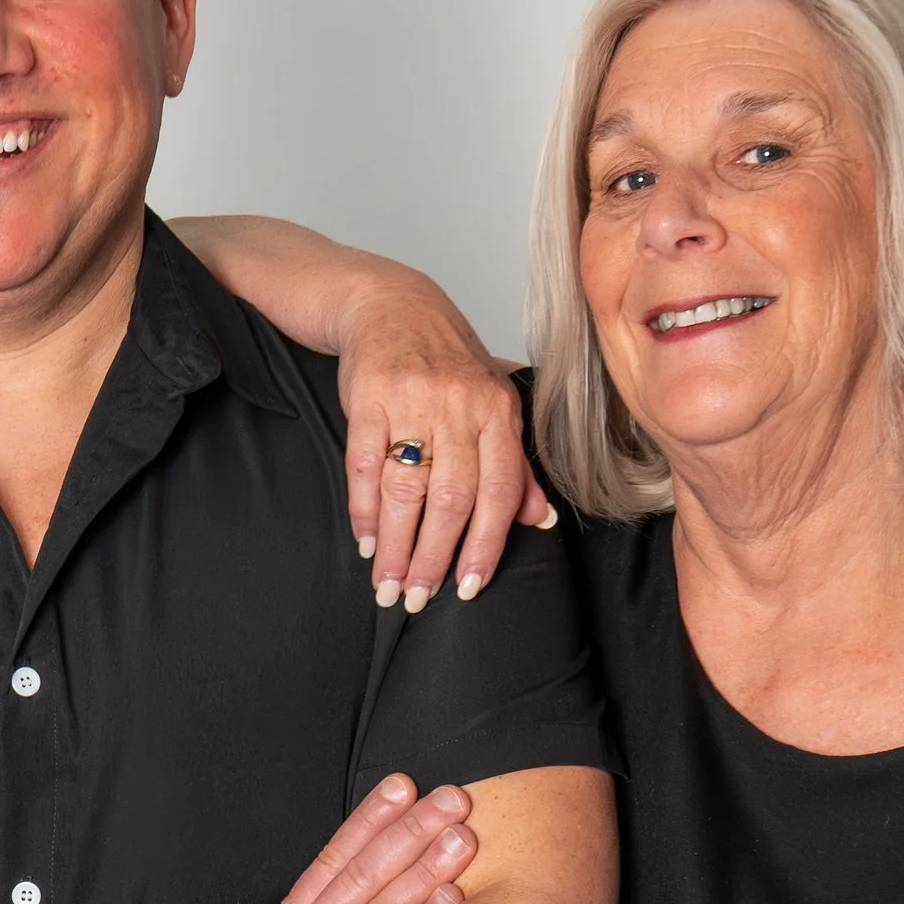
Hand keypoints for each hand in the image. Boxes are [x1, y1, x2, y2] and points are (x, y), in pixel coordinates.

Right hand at [278, 775, 476, 903]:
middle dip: (412, 834)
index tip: (402, 785)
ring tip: (462, 837)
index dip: (370, 819)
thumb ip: (335, 895)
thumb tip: (387, 839)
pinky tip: (455, 898)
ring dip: (427, 870)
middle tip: (452, 803)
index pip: (337, 855)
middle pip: (367, 876)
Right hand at [335, 300, 555, 614]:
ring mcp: (412, 401)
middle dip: (434, 557)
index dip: (484, 546)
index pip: (498, 492)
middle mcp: (460, 406)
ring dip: (395, 545)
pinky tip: (365, 542)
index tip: (466, 588)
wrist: (392, 304)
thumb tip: (540, 521)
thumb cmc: (447, 363)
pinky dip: (363, 510)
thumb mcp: (493, 406)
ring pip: (406, 488)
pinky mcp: (369, 397)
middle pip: (450, 499)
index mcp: (498, 413)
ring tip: (386, 585)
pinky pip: (364, 465)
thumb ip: (515, 467)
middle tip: (417, 599)